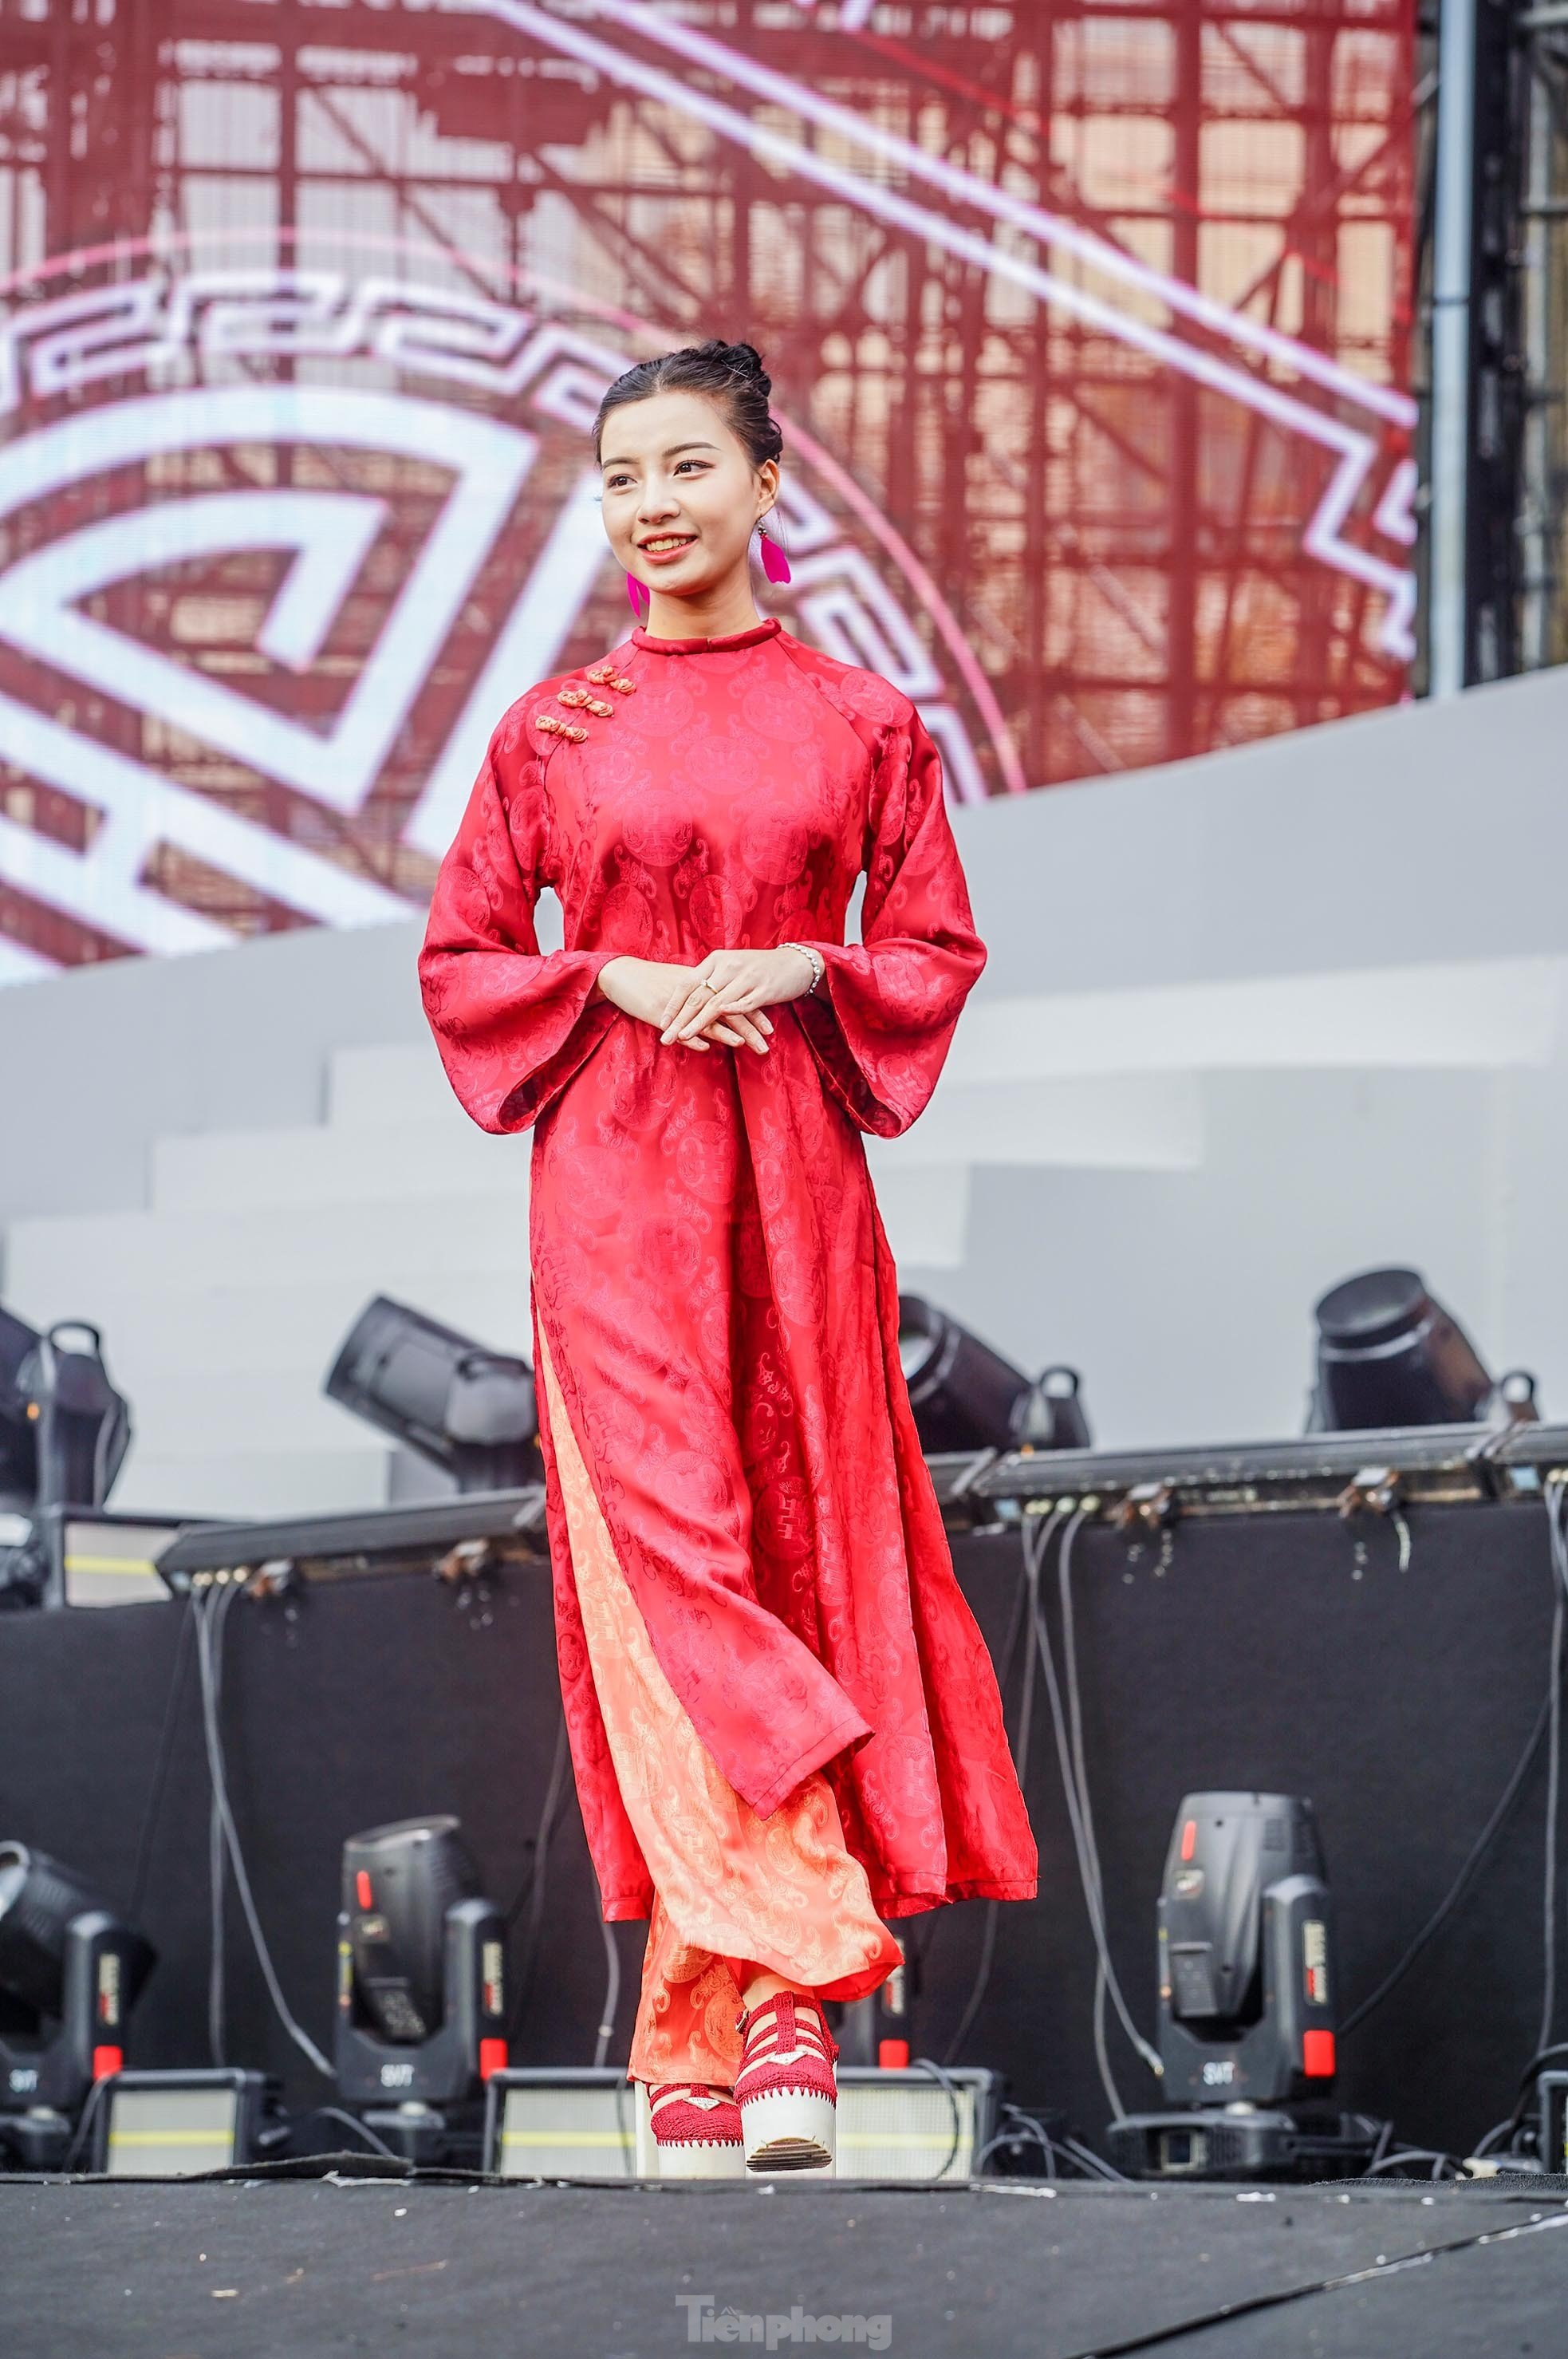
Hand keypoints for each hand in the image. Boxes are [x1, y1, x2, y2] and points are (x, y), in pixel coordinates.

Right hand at [596, 956, 774, 1054]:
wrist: (622, 975)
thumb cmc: (651, 983)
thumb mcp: (682, 989)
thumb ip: (702, 1000)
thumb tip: (720, 1015)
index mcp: (703, 983)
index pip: (734, 997)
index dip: (752, 1013)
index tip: (769, 1028)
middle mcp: (695, 991)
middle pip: (728, 1009)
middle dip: (749, 1028)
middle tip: (767, 1045)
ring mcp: (679, 1002)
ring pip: (709, 1018)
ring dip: (730, 1034)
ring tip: (748, 1046)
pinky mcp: (661, 1011)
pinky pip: (680, 1026)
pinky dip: (694, 1036)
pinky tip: (707, 1047)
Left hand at [658, 946, 818, 1045]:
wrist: (794, 963)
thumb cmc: (758, 968)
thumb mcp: (731, 967)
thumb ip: (711, 979)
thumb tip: (688, 997)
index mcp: (717, 960)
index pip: (688, 983)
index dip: (674, 1004)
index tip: (661, 1022)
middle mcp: (729, 967)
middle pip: (699, 996)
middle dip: (680, 1019)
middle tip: (666, 1037)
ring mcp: (746, 978)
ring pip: (717, 1004)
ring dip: (698, 1023)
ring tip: (683, 1037)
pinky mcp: (764, 990)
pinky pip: (744, 1005)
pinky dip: (728, 1017)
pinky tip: (719, 1030)